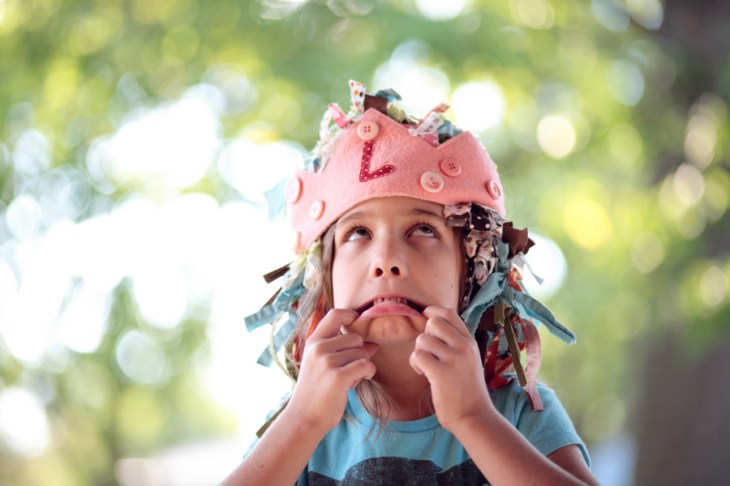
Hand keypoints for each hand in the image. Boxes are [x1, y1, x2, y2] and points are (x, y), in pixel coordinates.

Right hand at [286, 309, 377, 433]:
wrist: (304, 418)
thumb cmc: (316, 390)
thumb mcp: (322, 364)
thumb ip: (342, 349)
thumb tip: (372, 343)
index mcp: (313, 341)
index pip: (335, 314)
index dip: (351, 315)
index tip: (358, 321)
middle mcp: (319, 348)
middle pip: (356, 338)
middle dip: (359, 353)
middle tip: (348, 369)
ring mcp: (327, 361)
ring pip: (362, 352)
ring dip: (362, 366)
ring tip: (348, 378)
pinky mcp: (338, 376)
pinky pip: (366, 365)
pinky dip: (368, 373)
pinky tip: (359, 380)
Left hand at [409, 306, 492, 431]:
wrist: (474, 416)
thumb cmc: (467, 389)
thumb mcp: (468, 359)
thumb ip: (455, 342)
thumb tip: (432, 323)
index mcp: (470, 341)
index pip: (449, 313)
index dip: (432, 312)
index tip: (425, 319)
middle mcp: (464, 346)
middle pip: (433, 322)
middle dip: (425, 336)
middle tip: (429, 353)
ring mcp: (454, 359)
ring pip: (422, 339)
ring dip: (419, 352)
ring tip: (426, 367)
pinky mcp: (441, 373)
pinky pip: (418, 356)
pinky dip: (415, 364)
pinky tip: (423, 374)